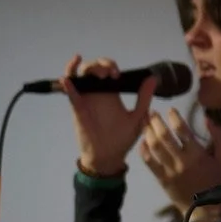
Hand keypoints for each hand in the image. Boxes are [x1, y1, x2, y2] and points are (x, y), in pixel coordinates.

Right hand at [61, 54, 155, 176]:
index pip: (106, 69)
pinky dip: (67, 85)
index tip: (117, 74)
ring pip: (79, 76)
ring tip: (97, 73)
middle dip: (99, 64)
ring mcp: (85, 99)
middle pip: (92, 68)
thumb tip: (152, 78)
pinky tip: (67, 80)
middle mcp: (97, 92)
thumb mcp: (138, 118)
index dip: (110, 65)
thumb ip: (144, 98)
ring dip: (85, 69)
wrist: (109, 157)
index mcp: (111, 92)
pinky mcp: (77, 109)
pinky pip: (69, 94)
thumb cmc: (122, 138)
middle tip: (109, 73)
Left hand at [136, 106, 220, 213]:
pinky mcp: (162, 179)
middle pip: (164, 136)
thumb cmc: (218, 181)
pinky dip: (144, 151)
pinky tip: (142, 142)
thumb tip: (207, 119)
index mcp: (197, 154)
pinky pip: (149, 163)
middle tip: (152, 112)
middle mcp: (181, 160)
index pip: (182, 130)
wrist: (207, 209)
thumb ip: (219, 137)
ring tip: (145, 123)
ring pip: (154, 147)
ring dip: (147, 133)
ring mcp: (169, 170)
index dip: (174, 117)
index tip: (170, 109)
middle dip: (156, 121)